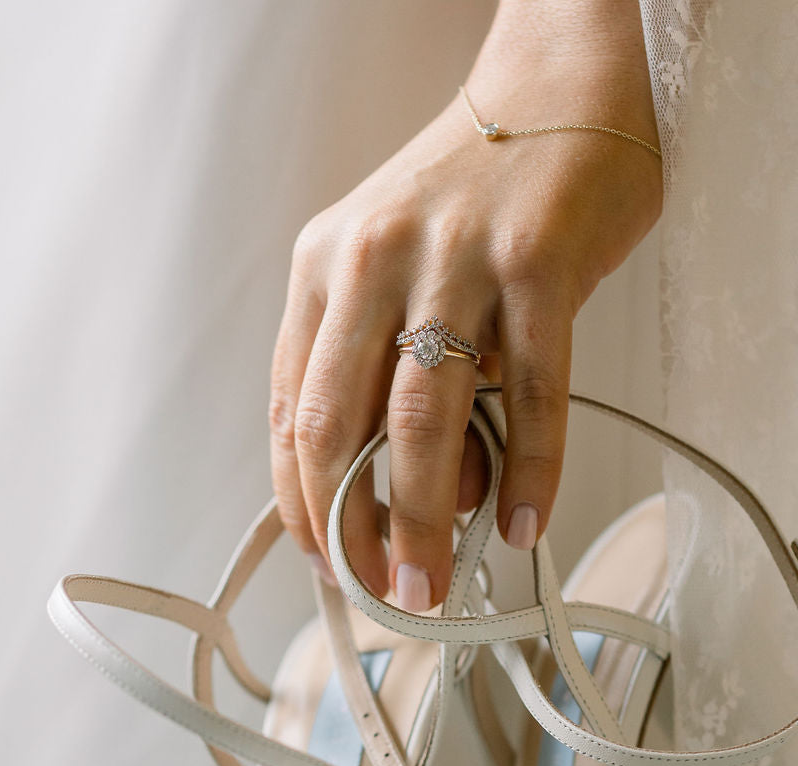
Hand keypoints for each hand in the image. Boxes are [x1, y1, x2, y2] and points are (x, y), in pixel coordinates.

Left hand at [269, 0, 661, 610]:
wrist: (555, 94)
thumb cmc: (464, 198)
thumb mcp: (380, 266)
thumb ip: (367, 365)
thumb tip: (383, 489)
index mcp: (321, 272)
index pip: (289, 413)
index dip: (300, 502)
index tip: (325, 559)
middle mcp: (373, 263)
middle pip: (339, 427)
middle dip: (352, 530)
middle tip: (382, 591)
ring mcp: (454, 262)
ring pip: (421, 419)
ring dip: (423, 518)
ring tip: (433, 581)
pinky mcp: (538, 264)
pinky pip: (531, 392)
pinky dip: (531, 469)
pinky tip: (524, 521)